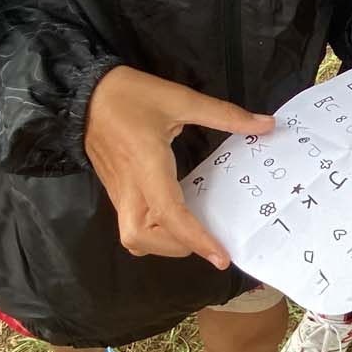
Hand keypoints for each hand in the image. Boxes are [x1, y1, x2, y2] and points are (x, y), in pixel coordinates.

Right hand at [85, 66, 272, 266]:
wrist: (84, 94)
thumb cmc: (130, 95)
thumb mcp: (180, 98)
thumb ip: (224, 115)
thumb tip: (266, 125)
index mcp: (146, 165)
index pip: (170, 215)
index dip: (197, 240)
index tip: (221, 257)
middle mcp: (130, 188)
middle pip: (143, 239)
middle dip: (176, 245)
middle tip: (207, 236)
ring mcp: (118, 194)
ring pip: (134, 239)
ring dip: (163, 243)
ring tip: (192, 230)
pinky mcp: (115, 194)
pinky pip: (133, 227)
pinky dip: (155, 233)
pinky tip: (174, 217)